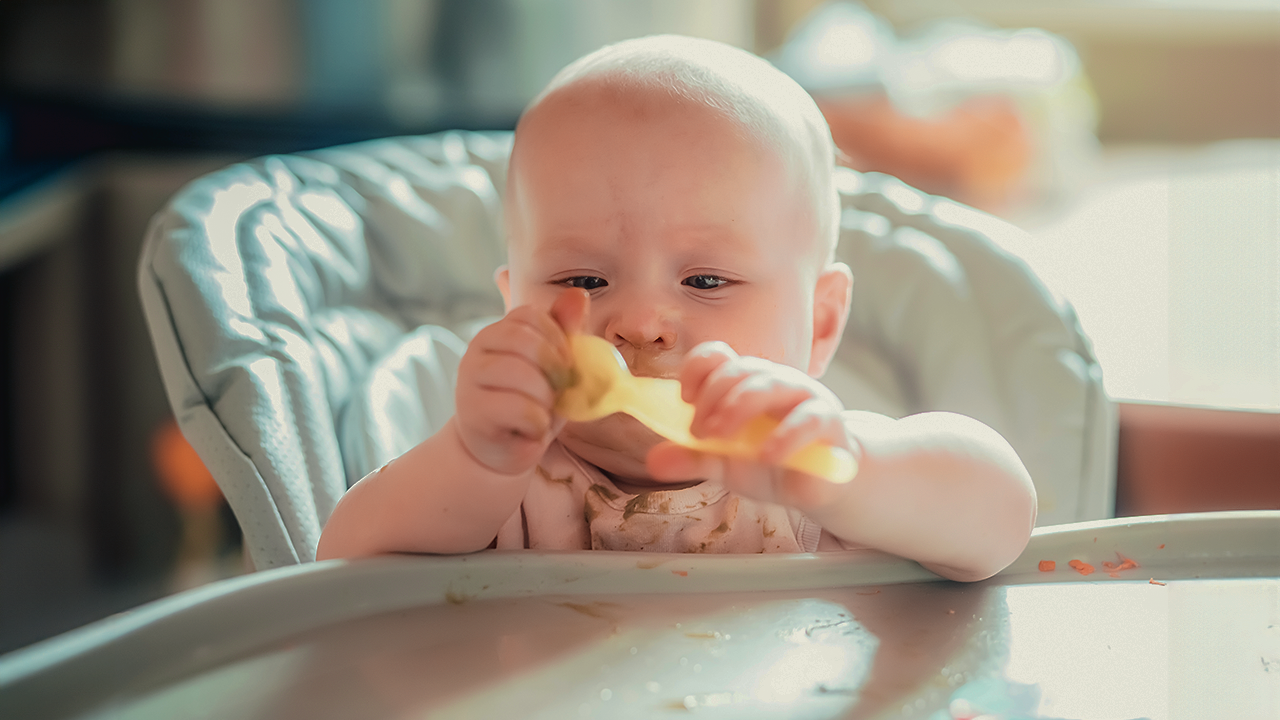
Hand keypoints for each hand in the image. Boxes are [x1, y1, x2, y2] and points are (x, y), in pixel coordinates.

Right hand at [454, 288, 588, 474]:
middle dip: (553, 368)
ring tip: (543, 411)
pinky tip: (532, 429)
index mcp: (498, 332)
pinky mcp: (473, 413)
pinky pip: (519, 409)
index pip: (529, 315)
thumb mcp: (555, 366)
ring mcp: (469, 381)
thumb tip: (578, 294)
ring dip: (546, 399)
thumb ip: (565, 331)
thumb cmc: (531, 403)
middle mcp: (476, 350)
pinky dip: (538, 423)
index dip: (557, 338)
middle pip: (524, 340)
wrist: (503, 450)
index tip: (566, 363)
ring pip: (521, 375)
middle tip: (559, 390)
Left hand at [646, 342, 854, 510]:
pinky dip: (786, 436)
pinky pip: (809, 419)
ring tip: (721, 437)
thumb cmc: (771, 463)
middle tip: (699, 433)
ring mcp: (803, 397)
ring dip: (739, 407)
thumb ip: (693, 458)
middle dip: (712, 398)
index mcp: (744, 382)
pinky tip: (767, 456)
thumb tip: (652, 461)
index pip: (717, 356)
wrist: (819, 484)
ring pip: (770, 384)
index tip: (683, 399)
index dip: (697, 369)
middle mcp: (773, 381)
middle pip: (740, 368)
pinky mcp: (828, 422)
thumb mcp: (725, 463)